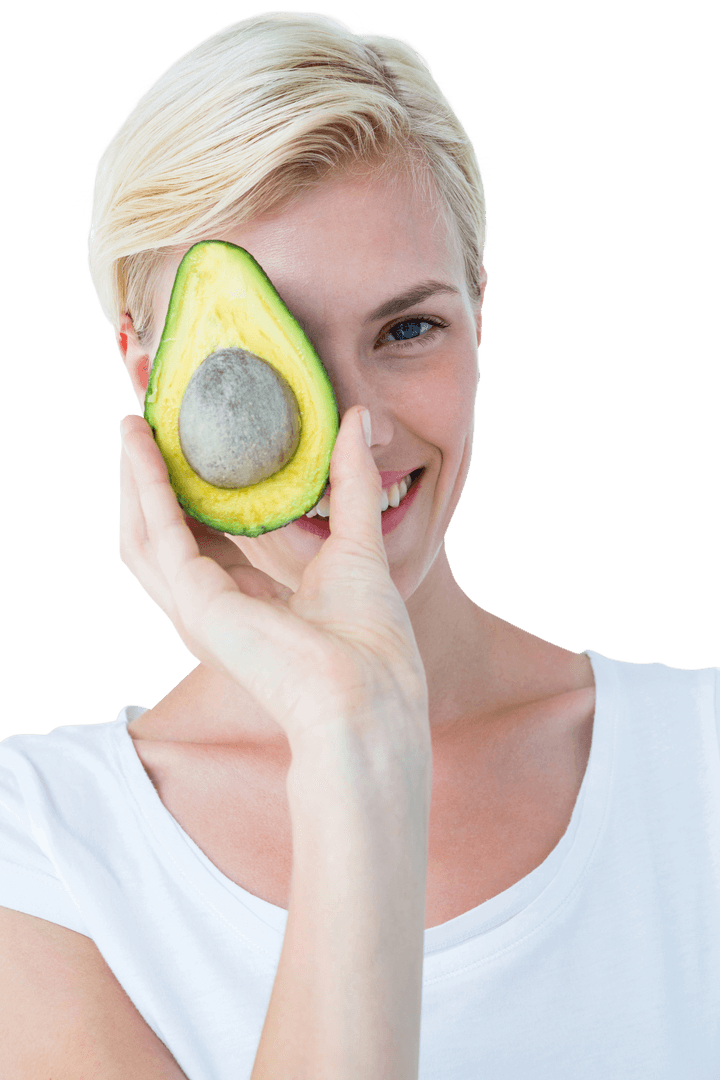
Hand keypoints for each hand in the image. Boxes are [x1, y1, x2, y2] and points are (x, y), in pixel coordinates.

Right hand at [119, 407, 429, 753]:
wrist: (367, 692)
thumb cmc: (370, 638)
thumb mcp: (358, 541)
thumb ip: (350, 480)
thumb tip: (357, 419)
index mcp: (248, 600)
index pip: (205, 536)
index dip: (193, 488)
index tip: (193, 440)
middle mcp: (213, 606)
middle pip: (165, 532)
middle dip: (153, 478)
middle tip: (151, 422)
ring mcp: (197, 608)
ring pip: (145, 533)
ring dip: (136, 479)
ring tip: (135, 425)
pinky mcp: (193, 602)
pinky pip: (158, 533)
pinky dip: (147, 487)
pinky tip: (143, 445)